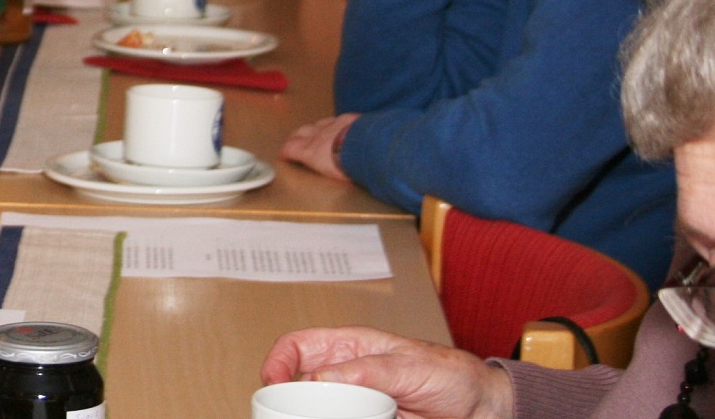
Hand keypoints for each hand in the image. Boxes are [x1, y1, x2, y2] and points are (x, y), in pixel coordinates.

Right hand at [261, 327, 512, 418]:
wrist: (485, 410)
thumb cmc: (453, 375)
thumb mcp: (406, 366)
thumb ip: (363, 370)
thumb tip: (317, 377)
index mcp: (350, 348)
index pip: (298, 345)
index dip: (278, 360)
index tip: (273, 382)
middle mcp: (348, 376)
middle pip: (299, 383)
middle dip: (287, 399)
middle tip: (286, 414)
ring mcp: (358, 403)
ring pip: (318, 410)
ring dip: (308, 416)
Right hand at [281, 114, 359, 180]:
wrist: (365, 147)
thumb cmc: (349, 166)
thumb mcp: (332, 175)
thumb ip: (324, 169)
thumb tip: (327, 173)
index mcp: (310, 152)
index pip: (291, 148)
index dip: (286, 151)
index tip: (284, 155)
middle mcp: (317, 136)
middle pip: (301, 133)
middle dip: (296, 136)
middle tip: (294, 140)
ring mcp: (332, 125)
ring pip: (318, 124)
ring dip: (314, 129)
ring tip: (315, 132)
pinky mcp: (346, 119)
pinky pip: (336, 120)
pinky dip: (334, 124)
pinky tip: (338, 126)